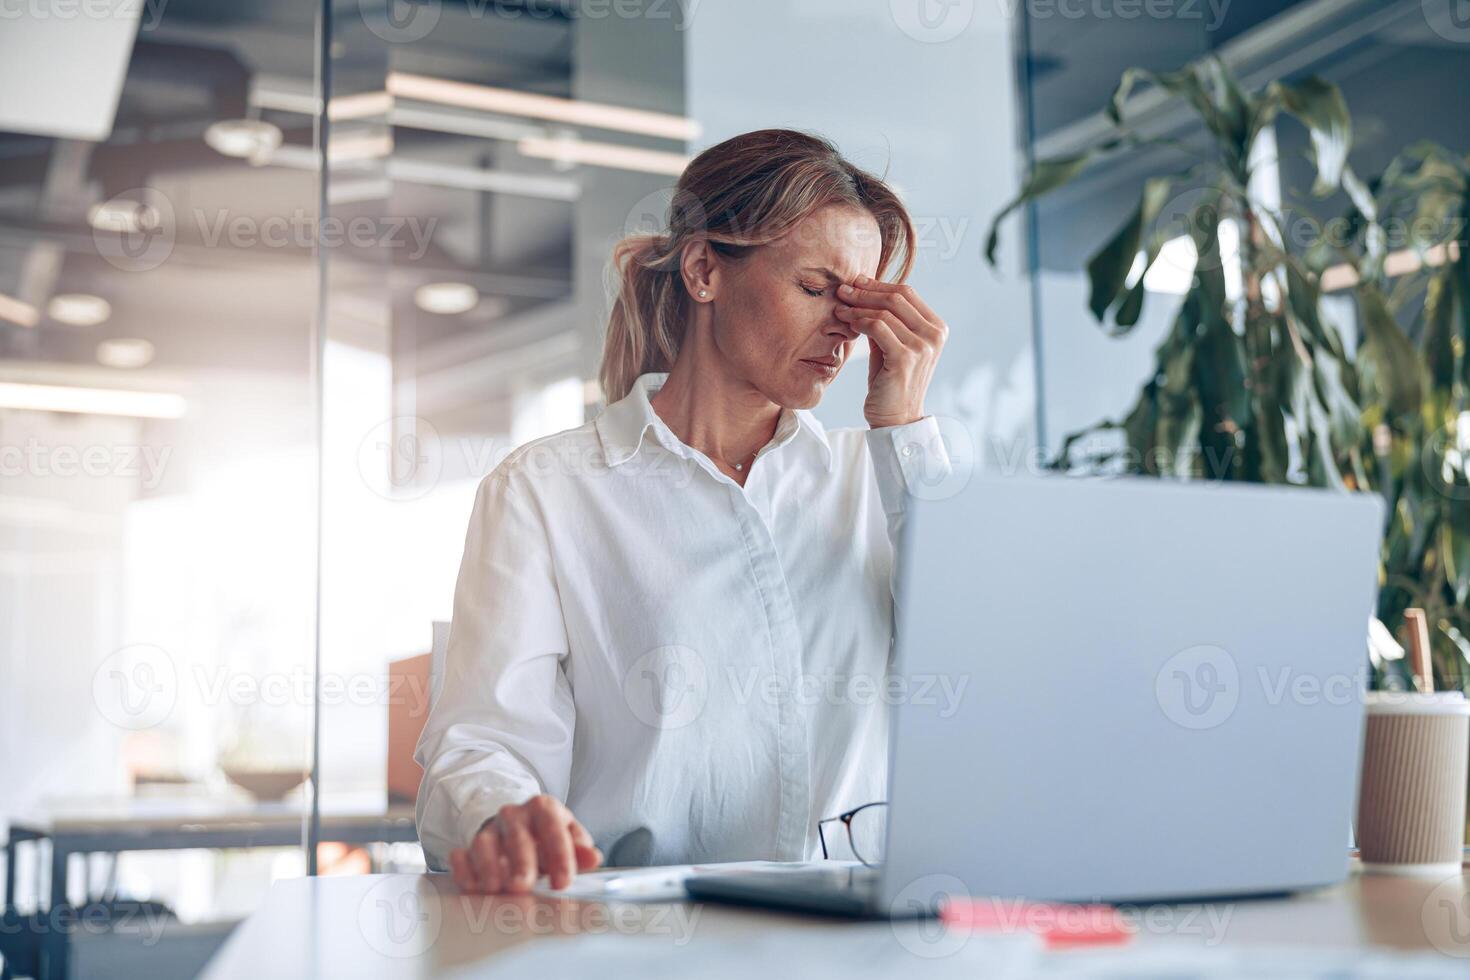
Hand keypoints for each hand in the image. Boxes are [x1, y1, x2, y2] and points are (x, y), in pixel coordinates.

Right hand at [448, 795, 602, 893]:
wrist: (517, 825)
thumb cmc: (547, 836)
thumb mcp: (568, 837)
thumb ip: (580, 849)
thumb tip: (593, 858)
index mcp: (543, 808)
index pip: (552, 826)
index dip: (559, 854)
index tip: (562, 881)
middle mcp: (514, 815)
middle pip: (516, 835)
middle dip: (520, 861)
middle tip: (523, 886)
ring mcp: (489, 830)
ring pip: (484, 843)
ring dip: (488, 867)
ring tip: (495, 889)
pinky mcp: (468, 845)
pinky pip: (461, 855)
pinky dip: (464, 870)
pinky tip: (471, 886)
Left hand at [835, 275, 947, 427]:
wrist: (895, 418)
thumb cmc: (890, 381)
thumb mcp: (890, 345)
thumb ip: (886, 321)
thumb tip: (863, 292)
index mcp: (936, 327)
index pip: (907, 293)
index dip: (878, 285)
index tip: (856, 283)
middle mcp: (934, 334)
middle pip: (896, 297)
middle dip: (865, 291)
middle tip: (842, 290)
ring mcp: (923, 346)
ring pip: (885, 311)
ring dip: (858, 306)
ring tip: (839, 307)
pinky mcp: (906, 357)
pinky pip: (877, 327)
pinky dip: (859, 321)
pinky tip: (845, 322)